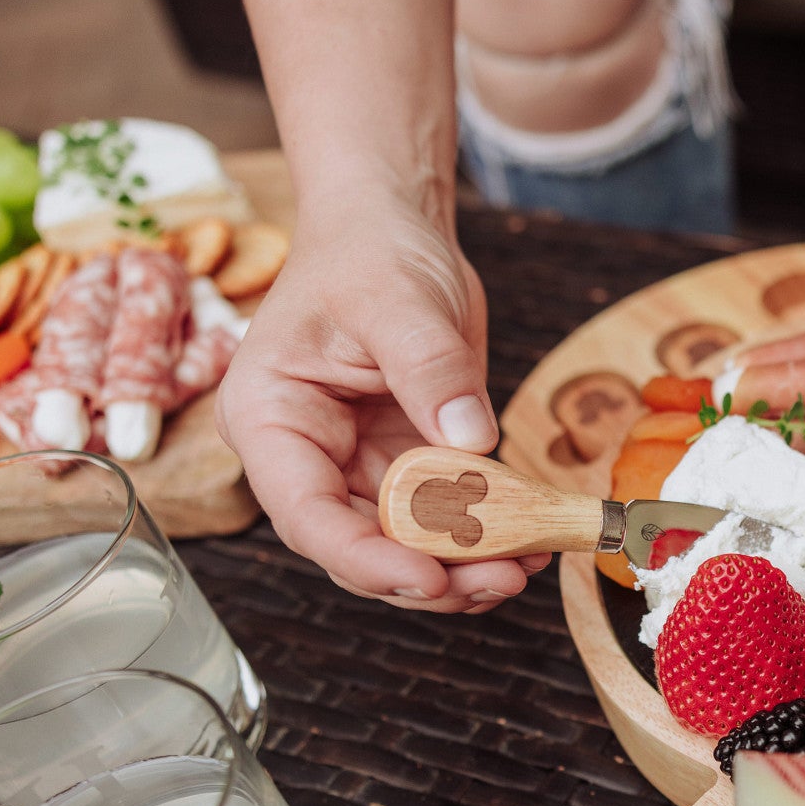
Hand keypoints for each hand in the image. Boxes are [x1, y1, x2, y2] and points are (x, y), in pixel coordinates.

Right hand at [216, 193, 548, 612]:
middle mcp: (308, 457)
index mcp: (271, 420)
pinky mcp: (412, 466)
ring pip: (406, 545)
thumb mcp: (399, 301)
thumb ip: (431, 370)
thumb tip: (471, 440)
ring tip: (526, 565)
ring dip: (465, 567)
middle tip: (501, 579)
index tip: (429, 577)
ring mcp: (360, 466)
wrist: (393, 226)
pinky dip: (488, 536)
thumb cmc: (370, 251)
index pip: (306, 515)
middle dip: (431, 575)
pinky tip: (534, 539)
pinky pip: (446, 519)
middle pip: (360, 546)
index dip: (366, 558)